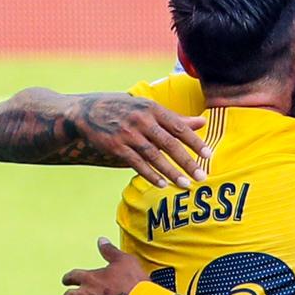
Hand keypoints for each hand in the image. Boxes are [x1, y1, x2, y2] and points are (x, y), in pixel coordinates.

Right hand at [75, 95, 210, 187]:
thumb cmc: (124, 110)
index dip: (194, 141)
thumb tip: (203, 123)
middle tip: (201, 176)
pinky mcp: (116, 146)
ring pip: (154, 156)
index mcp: (153, 109)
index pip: (178, 126)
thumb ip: (176, 119)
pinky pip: (136, 163)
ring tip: (185, 184)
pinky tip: (161, 184)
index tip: (208, 155)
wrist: (86, 112)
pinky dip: (150, 175)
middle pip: (169, 143)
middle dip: (186, 161)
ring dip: (171, 172)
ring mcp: (128, 133)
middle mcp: (142, 120)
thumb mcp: (149, 109)